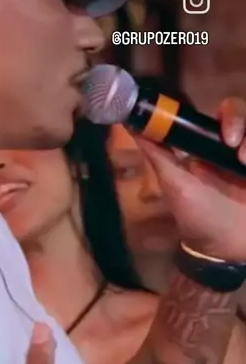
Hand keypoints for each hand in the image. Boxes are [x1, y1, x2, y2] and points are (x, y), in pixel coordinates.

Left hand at [136, 97, 245, 260]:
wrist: (224, 250)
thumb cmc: (197, 217)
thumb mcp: (174, 184)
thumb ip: (156, 154)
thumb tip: (129, 123)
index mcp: (210, 146)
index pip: (223, 113)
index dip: (227, 114)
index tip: (223, 130)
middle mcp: (233, 148)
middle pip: (243, 115)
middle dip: (239, 120)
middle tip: (232, 140)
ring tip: (244, 160)